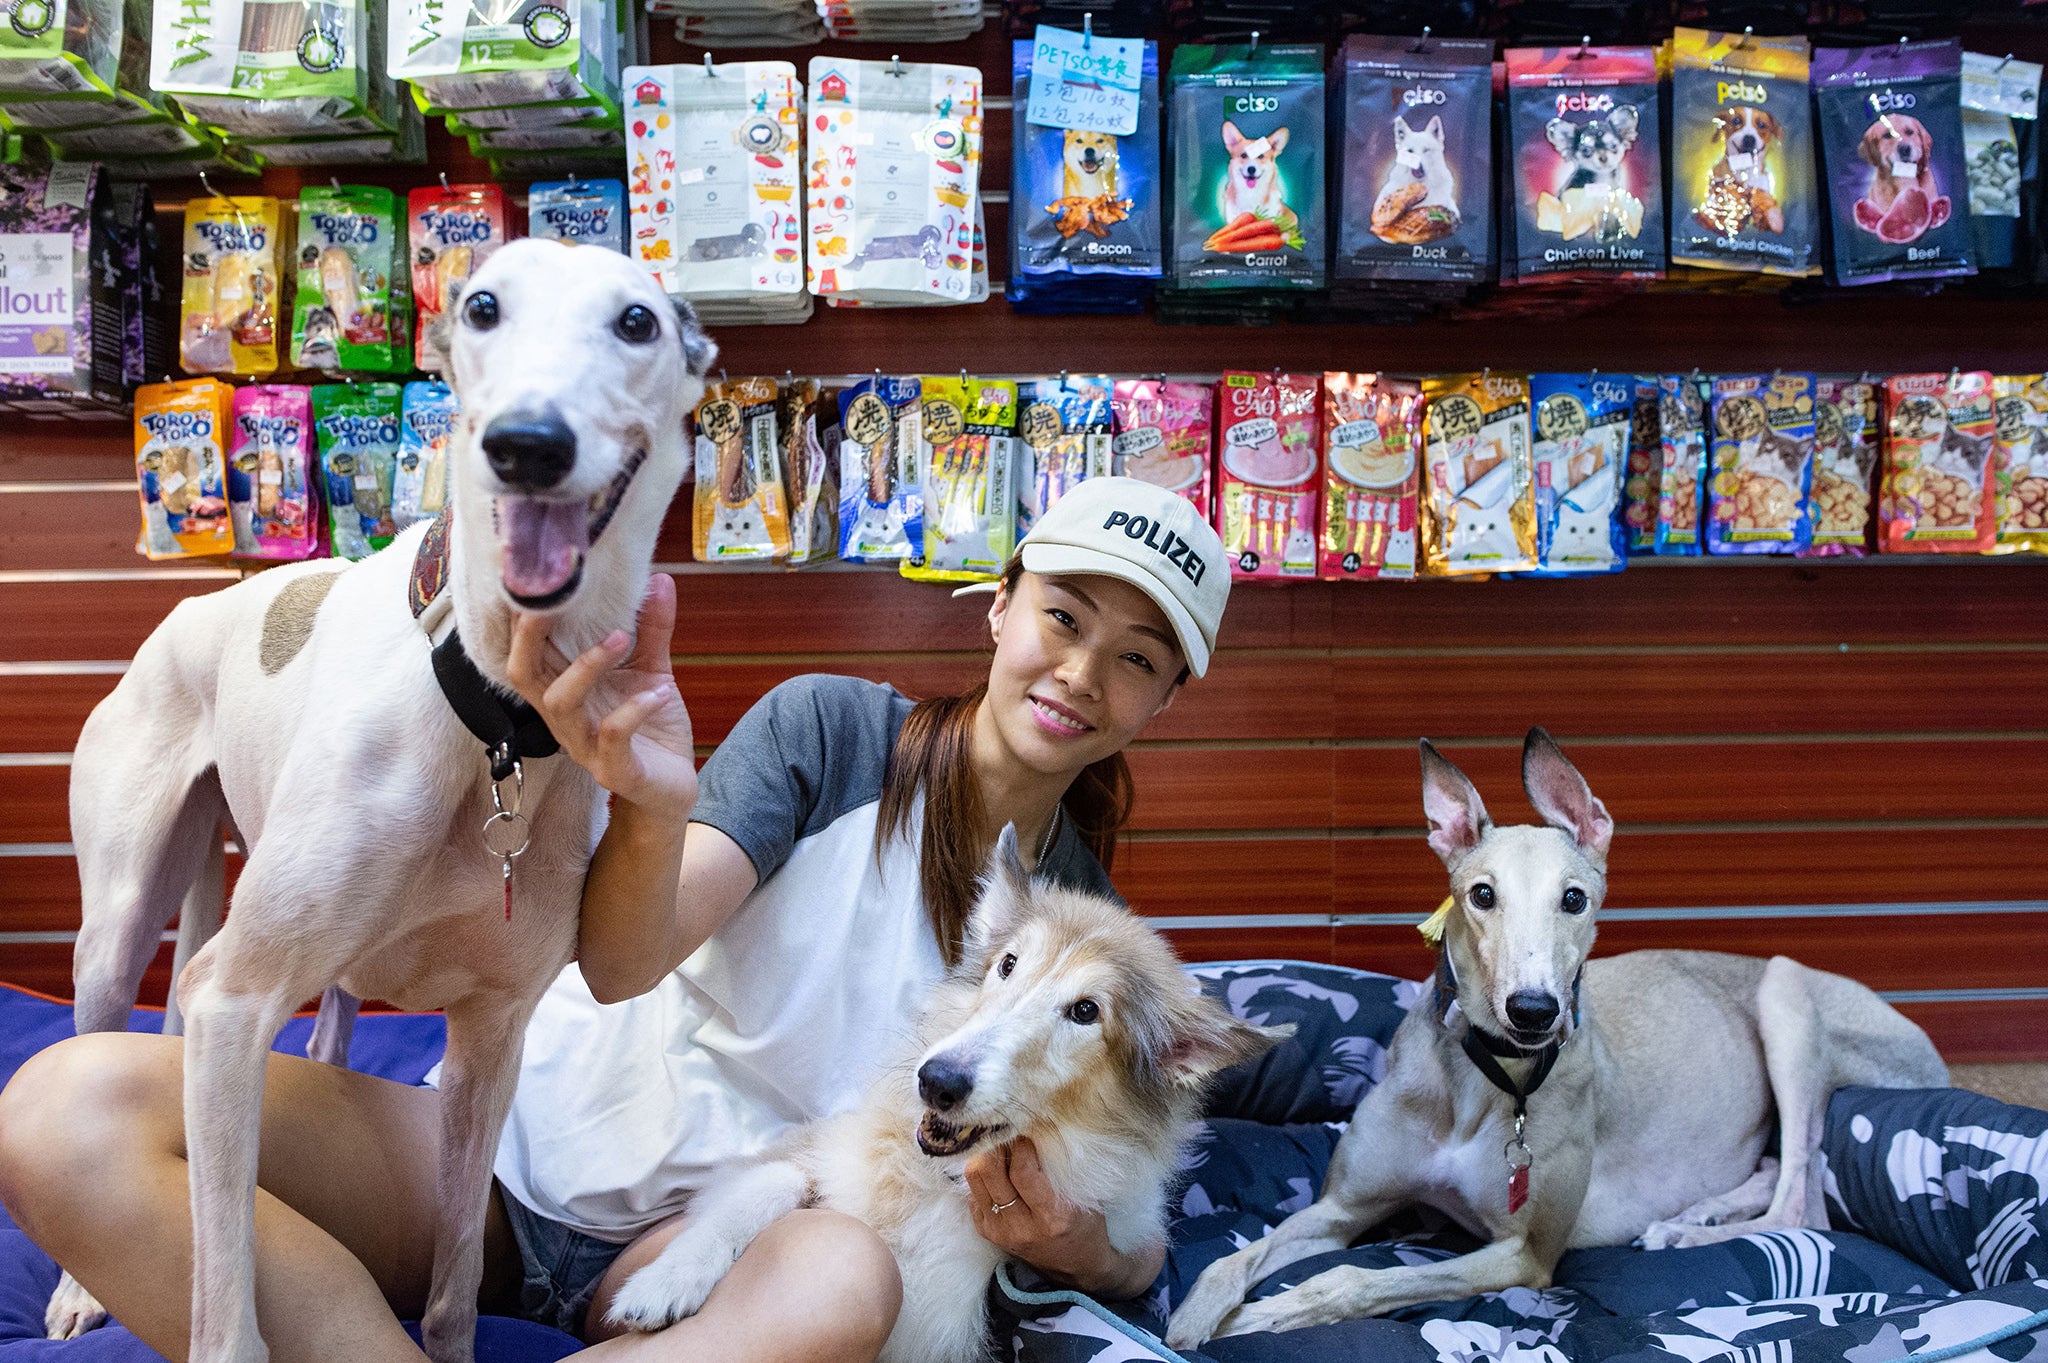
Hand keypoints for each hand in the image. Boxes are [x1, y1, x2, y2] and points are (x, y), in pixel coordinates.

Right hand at [505, 573, 696, 816]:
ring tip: (623, 638)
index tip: (538, 575)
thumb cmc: (651, 726)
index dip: (523, 616)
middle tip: (561, 597)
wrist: (674, 786)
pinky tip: (659, 691)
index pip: (527, 650)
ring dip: (588, 665)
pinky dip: (633, 709)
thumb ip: (652, 629)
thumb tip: (660, 578)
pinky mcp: (614, 770)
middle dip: (532, 634)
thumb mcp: (652, 670)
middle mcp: (563, 717)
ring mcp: (584, 746)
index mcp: (564, 688)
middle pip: (523, 674)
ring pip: (561, 704)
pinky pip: (611, 739)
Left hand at [964, 1136, 1162, 1299]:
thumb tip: (1035, 1129)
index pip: (1023, 1172)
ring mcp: (1000, 1232)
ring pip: (975, 1180)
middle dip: (996, 1146)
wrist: (1074, 1267)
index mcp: (1051, 1217)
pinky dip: (982, 1178)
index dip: (1021, 1145)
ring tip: (1000, 1149)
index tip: (1027, 1131)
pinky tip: (997, 1172)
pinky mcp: (987, 1233)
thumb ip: (1060, 1168)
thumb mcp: (1083, 1196)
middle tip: (1007, 1133)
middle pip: (989, 1173)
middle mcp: (1021, 1227)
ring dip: (984, 1158)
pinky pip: (973, 1194)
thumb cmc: (1084, 1225)